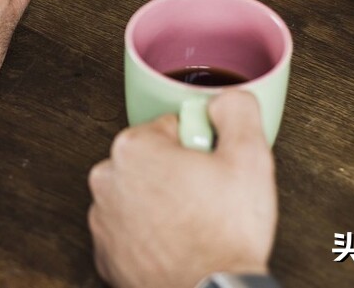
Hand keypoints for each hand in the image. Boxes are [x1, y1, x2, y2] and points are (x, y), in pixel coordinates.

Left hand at [88, 91, 275, 287]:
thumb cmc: (224, 238)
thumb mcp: (250, 157)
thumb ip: (237, 110)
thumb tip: (225, 99)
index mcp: (134, 148)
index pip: (171, 126)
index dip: (200, 145)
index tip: (212, 167)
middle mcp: (108, 180)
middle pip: (152, 159)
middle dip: (179, 172)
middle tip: (209, 196)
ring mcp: (103, 220)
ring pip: (141, 194)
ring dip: (164, 203)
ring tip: (196, 224)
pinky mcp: (107, 254)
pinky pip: (132, 230)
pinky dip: (152, 234)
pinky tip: (179, 244)